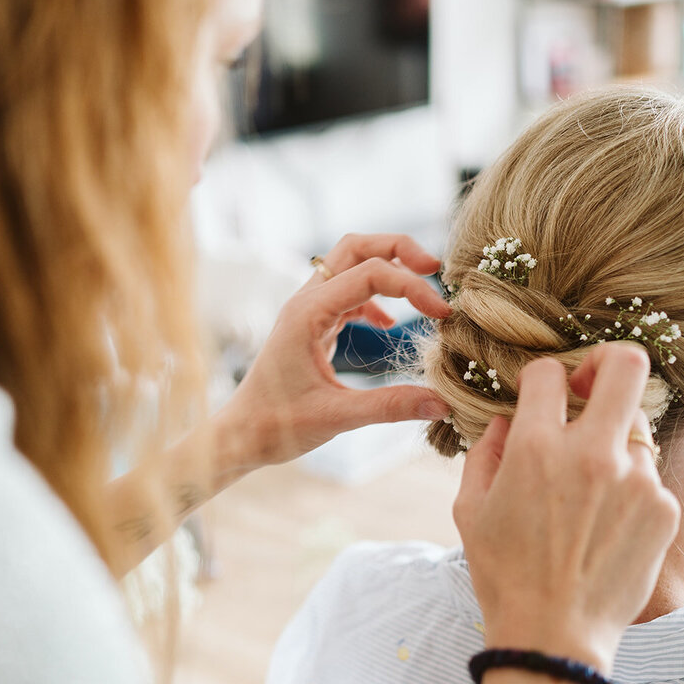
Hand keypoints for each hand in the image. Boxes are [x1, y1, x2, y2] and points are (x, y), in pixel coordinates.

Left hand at [214, 233, 451, 468]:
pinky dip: (373, 298)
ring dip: (387, 269)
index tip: (443, 314)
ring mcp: (307, 311)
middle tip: (436, 269)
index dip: (413, 288)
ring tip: (422, 290)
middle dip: (399, 249)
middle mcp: (306, 302)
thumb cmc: (276, 426)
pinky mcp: (311, 326)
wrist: (240, 435)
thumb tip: (443, 404)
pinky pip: (346, 294)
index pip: (370, 274)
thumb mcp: (336, 417)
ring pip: (350, 265)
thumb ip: (389, 407)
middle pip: (356, 247)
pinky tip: (389, 325)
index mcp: (307, 313)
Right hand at [453, 343, 680, 673]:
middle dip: (610, 362)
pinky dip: (630, 490)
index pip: (548, 372)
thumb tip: (507, 421)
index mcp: (535, 447)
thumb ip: (485, 452)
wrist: (553, 635)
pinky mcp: (664, 508)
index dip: (542, 378)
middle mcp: (590, 453)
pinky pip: (650, 476)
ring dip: (614, 443)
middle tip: (595, 386)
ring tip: (593, 488)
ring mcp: (635, 480)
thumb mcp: (470, 509)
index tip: (545, 396)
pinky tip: (608, 527)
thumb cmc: (503, 574)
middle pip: (627, 365)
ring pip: (637, 427)